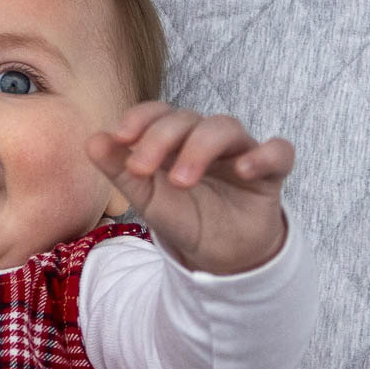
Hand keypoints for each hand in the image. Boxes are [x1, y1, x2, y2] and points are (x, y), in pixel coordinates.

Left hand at [87, 102, 293, 274]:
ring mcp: (240, 152)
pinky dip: (263, 155)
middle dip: (161, 138)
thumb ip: (120, 171)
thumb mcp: (147, 198)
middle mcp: (208, 138)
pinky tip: (244, 170)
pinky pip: (278, 152)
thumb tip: (91, 140)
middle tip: (142, 170)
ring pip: (226, 127)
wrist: (220, 255)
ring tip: (181, 181)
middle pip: (188, 118)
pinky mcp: (270, 173)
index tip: (120, 138)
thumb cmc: (183, 216)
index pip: (159, 112)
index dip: (140, 118)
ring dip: (200, 148)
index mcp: (176, 139)